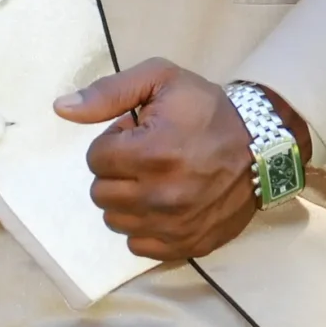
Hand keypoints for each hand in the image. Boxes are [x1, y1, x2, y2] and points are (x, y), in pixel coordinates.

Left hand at [55, 59, 294, 262]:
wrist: (265, 145)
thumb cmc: (207, 108)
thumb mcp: (159, 80)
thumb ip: (106, 93)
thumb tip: (60, 109)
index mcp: (151, 153)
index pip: (95, 159)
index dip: (112, 143)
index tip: (136, 136)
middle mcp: (162, 195)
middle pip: (101, 192)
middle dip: (115, 172)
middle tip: (144, 158)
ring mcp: (177, 225)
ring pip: (116, 220)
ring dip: (126, 200)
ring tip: (154, 180)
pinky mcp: (190, 244)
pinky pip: (140, 246)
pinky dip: (143, 227)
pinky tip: (162, 205)